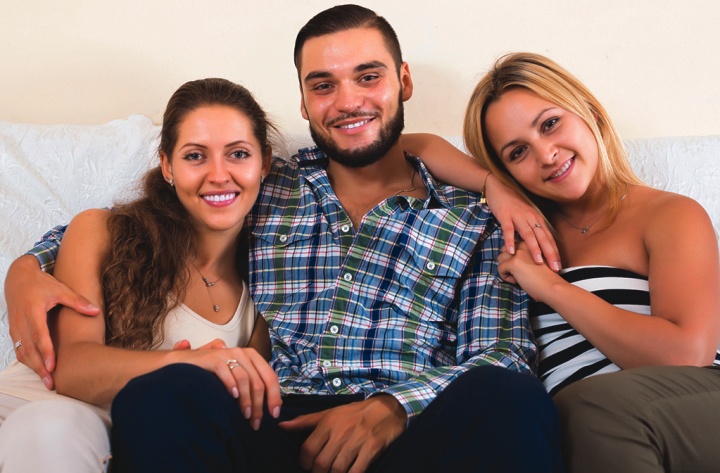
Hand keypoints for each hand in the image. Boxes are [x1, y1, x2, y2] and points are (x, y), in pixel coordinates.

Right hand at [5, 255, 99, 388]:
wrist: (18, 277)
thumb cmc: (40, 283)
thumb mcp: (60, 289)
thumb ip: (77, 301)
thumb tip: (95, 311)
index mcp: (33, 311)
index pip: (39, 336)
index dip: (46, 352)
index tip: (52, 367)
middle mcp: (21, 322)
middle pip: (29, 350)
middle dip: (40, 368)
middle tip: (51, 383)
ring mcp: (15, 327)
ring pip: (22, 352)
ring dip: (33, 368)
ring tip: (46, 381)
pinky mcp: (14, 331)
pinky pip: (19, 349)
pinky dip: (27, 361)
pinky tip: (38, 370)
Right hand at [170, 342, 280, 429]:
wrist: (183, 363)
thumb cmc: (211, 373)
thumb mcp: (234, 376)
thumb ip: (251, 384)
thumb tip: (270, 403)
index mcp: (251, 356)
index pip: (270, 376)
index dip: (275, 396)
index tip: (274, 414)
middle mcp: (241, 352)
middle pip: (259, 382)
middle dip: (260, 405)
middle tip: (256, 422)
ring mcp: (226, 354)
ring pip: (245, 379)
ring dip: (247, 400)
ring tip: (244, 415)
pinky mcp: (212, 359)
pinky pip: (226, 372)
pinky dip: (231, 386)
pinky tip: (232, 397)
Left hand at [280, 395, 406, 472]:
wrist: (386, 409)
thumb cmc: (355, 413)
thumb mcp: (329, 413)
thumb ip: (305, 422)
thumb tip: (282, 426)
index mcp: (328, 422)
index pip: (308, 449)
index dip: (304, 463)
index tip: (308, 466)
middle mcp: (341, 431)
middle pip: (321, 463)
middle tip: (321, 472)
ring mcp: (357, 440)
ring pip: (337, 469)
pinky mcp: (372, 448)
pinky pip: (357, 471)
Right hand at [484, 174, 560, 270]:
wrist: (499, 187)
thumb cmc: (513, 203)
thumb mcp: (526, 215)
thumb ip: (531, 228)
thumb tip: (537, 244)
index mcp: (537, 219)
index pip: (549, 238)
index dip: (554, 252)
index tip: (559, 265)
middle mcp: (531, 218)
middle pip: (542, 238)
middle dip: (550, 254)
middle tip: (555, 268)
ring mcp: (518, 216)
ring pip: (528, 235)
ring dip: (534, 249)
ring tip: (538, 262)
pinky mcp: (505, 216)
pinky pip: (508, 230)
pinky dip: (510, 240)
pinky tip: (511, 251)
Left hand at [498, 242, 559, 300]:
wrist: (553, 286)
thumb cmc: (547, 277)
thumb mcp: (538, 259)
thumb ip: (527, 255)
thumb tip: (512, 258)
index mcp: (530, 242)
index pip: (513, 244)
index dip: (514, 256)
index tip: (524, 267)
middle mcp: (523, 244)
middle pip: (504, 249)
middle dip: (507, 261)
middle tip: (518, 272)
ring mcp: (518, 253)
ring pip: (500, 258)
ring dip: (505, 268)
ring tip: (517, 277)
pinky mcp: (513, 263)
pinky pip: (500, 268)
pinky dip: (505, 277)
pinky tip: (517, 281)